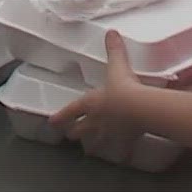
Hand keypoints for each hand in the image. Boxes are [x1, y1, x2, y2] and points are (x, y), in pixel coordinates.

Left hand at [54, 30, 144, 144]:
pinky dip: (122, 154)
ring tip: (90, 152)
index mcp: (91, 103)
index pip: (71, 110)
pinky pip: (123, 150)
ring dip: (94, 146)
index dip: (61, 116)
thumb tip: (111, 32)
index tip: (52, 123)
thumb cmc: (123, 87)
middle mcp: (97, 120)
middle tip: (70, 136)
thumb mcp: (117, 66)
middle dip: (76, 132)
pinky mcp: (127, 140)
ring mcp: (111, 133)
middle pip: (82, 129)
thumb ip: (114, 50)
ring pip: (98, 142)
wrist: (140, 108)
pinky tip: (122, 159)